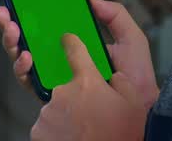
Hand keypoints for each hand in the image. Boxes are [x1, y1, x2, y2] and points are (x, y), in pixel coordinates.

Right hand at [0, 0, 159, 109]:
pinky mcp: (51, 94)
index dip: (32, 14)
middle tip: (4, 13)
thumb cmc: (136, 74)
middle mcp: (60, 59)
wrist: (139, 103)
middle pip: (29, 40)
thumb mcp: (129, 37)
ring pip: (23, 59)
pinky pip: (29, 82)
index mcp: (76, 44)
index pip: (49, 27)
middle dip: (11, 25)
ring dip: (12, 43)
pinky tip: (27, 56)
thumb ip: (114, 15)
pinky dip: (23, 68)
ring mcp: (54, 77)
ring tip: (13, 30)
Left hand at [30, 33, 147, 140]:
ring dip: (65, 115)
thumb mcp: (132, 105)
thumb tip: (114, 77)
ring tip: (81, 130)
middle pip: (65, 86)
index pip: (75, 50)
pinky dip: (56, 131)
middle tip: (89, 114)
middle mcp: (63, 92)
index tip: (67, 39)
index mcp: (87, 81)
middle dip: (75, 97)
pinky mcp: (38, 132)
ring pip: (55, 107)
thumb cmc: (120, 135)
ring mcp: (48, 113)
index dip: (71, 43)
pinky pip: (46, 125)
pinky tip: (71, 138)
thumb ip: (122, 83)